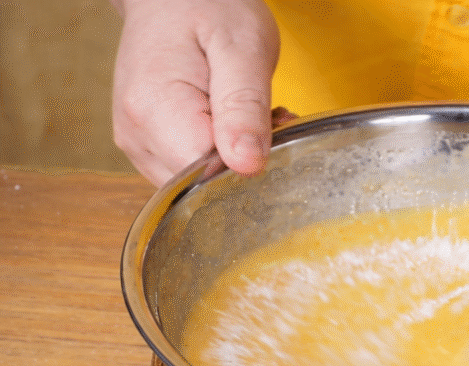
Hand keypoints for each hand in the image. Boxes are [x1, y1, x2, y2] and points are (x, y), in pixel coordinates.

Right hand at [112, 0, 279, 184]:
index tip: (269, 124)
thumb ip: (244, 108)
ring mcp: (138, 144)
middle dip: (243, 159)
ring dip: (233, 157)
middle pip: (204, 182)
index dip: (249, 159)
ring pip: (200, 181)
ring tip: (244, 108)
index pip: (211, 174)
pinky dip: (218, 154)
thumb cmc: (208, 7)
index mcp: (154, 112)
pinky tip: (229, 121)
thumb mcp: (243, 48)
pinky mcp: (148, 146)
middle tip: (265, 112)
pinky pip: (190, 169)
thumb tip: (247, 166)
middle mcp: (137, 136)